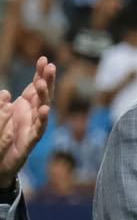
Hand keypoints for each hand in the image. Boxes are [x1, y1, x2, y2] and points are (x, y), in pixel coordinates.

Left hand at [0, 58, 54, 190]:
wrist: (2, 160)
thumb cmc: (4, 135)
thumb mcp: (3, 114)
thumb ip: (4, 105)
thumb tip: (6, 94)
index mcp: (27, 106)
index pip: (36, 86)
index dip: (41, 73)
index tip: (44, 59)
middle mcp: (33, 114)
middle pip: (43, 94)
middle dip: (47, 80)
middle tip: (49, 66)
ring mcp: (34, 126)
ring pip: (43, 109)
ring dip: (44, 96)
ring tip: (43, 83)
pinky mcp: (31, 140)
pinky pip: (38, 129)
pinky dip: (42, 119)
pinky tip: (45, 109)